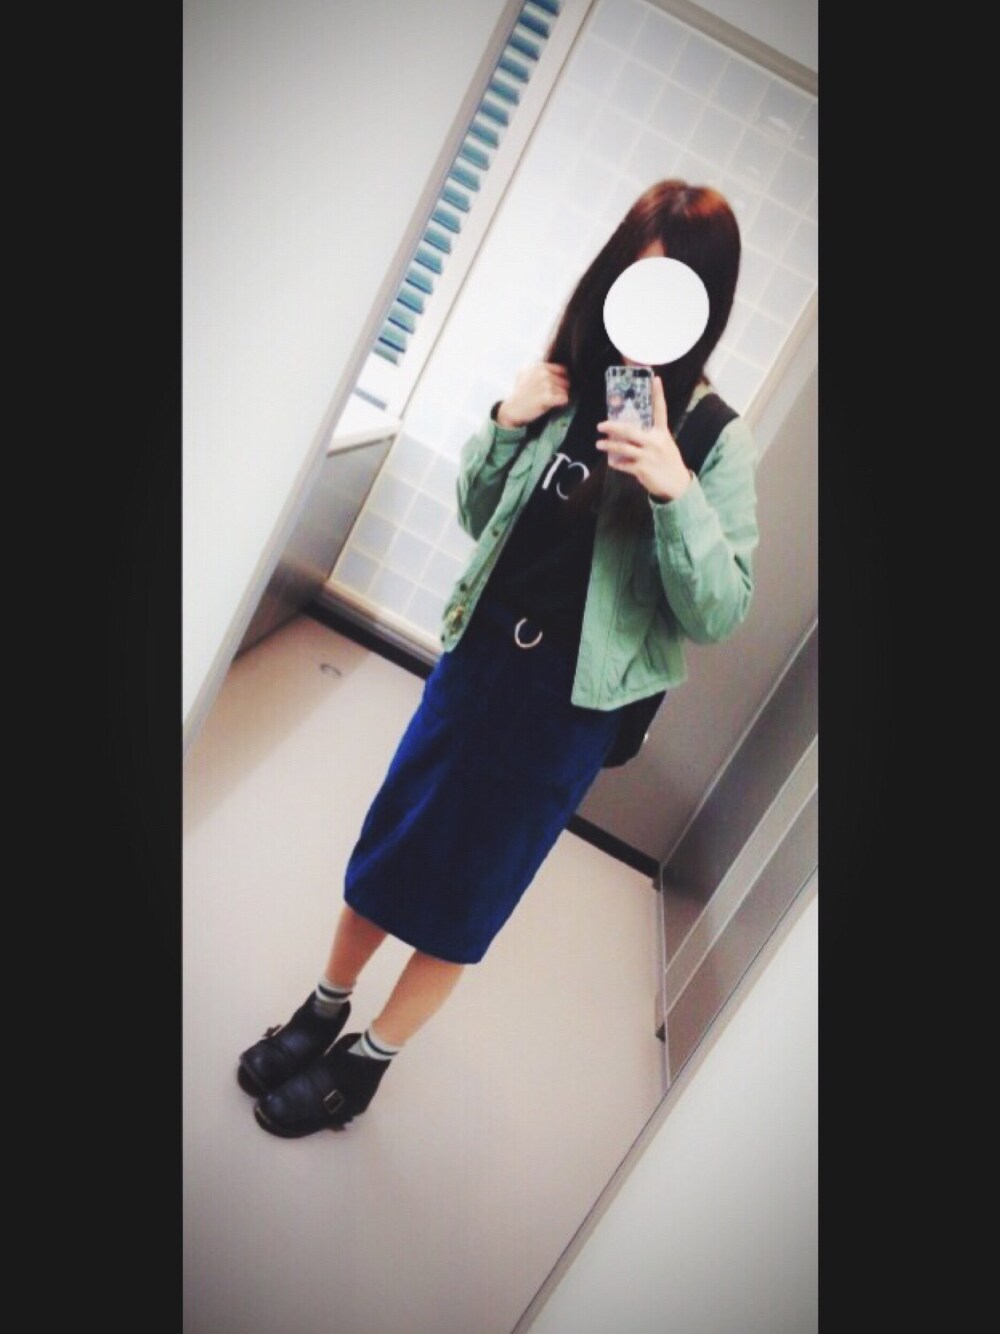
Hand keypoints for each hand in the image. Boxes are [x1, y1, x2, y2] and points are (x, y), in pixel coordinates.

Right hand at [496, 362, 569, 427]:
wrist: (512, 409)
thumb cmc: (521, 393)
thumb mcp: (525, 373)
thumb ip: (538, 367)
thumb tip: (547, 357)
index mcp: (540, 366)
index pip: (562, 370)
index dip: (561, 379)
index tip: (555, 387)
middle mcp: (543, 373)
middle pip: (565, 381)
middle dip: (561, 389)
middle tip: (550, 396)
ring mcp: (545, 384)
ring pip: (565, 391)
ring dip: (559, 397)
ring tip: (548, 401)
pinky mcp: (546, 397)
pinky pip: (564, 399)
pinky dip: (561, 402)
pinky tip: (553, 404)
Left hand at [596, 375, 691, 501]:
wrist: (677, 485)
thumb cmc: (668, 462)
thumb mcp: (664, 444)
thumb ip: (650, 436)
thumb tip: (629, 431)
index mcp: (662, 432)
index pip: (661, 410)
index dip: (658, 394)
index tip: (656, 378)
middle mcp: (655, 441)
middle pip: (629, 430)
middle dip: (612, 427)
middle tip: (600, 425)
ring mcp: (648, 455)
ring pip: (622, 448)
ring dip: (608, 446)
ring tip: (599, 444)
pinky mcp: (642, 469)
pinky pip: (624, 464)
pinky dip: (617, 463)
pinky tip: (612, 462)